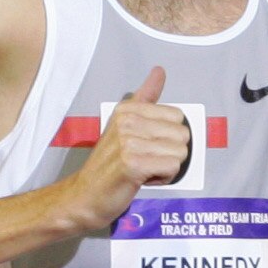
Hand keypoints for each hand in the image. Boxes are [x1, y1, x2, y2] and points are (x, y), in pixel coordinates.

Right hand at [55, 67, 192, 236]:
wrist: (85, 196)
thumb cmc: (108, 164)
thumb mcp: (124, 125)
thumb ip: (145, 98)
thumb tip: (159, 71)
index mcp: (127, 109)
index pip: (177, 117)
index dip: (167, 137)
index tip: (146, 147)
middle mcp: (127, 122)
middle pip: (182, 135)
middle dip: (169, 153)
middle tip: (145, 161)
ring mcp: (129, 143)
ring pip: (180, 152)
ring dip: (166, 168)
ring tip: (143, 170)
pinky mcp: (133, 165)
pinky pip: (172, 167)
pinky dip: (163, 179)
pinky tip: (142, 180)